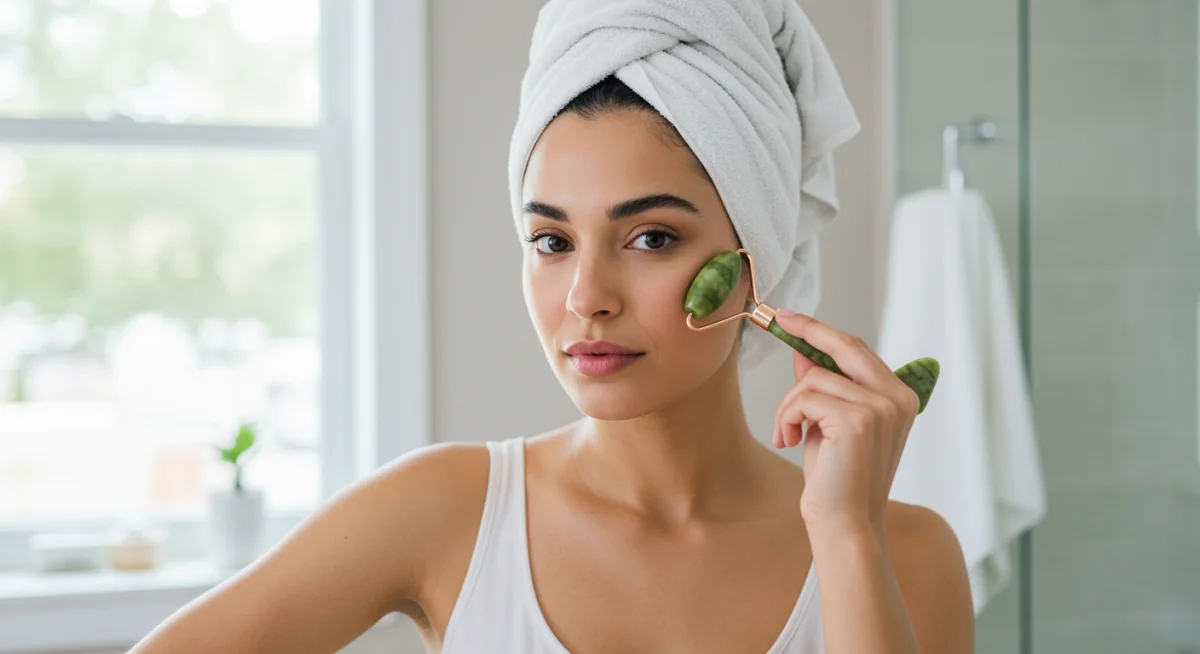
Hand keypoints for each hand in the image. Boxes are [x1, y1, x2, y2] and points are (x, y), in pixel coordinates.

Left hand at [770, 308, 920, 539]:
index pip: (857, 349)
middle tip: (777, 319)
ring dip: (788, 405)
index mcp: (899, 396)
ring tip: (787, 435)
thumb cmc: (835, 479)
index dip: (822, 330)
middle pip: (843, 345)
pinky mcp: (857, 420)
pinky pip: (804, 397)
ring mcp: (880, 408)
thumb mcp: (827, 424)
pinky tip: (788, 441)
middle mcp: (896, 398)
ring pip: (813, 378)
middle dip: (807, 330)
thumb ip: (823, 388)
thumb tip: (802, 353)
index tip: (792, 316)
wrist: (843, 524)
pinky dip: (786, 417)